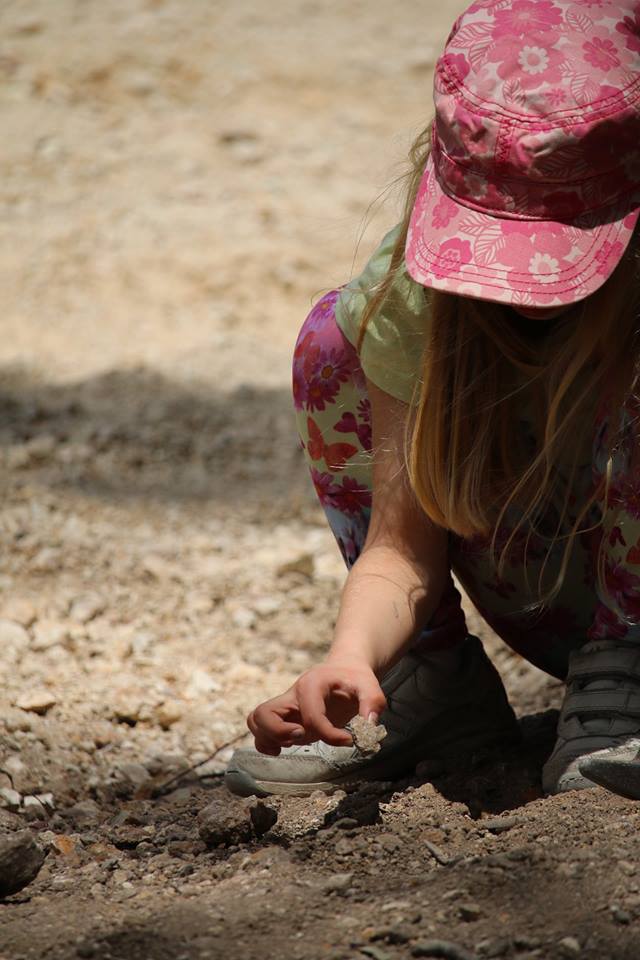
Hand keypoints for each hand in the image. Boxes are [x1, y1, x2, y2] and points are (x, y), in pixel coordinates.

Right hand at [246, 658, 386, 755]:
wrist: (344, 668)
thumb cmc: (355, 677)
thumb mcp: (370, 685)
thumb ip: (373, 702)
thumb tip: (369, 725)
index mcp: (311, 685)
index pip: (311, 716)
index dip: (329, 734)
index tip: (349, 740)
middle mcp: (292, 695)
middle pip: (264, 714)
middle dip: (279, 732)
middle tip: (303, 738)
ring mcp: (286, 707)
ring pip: (256, 721)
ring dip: (268, 738)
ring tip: (291, 744)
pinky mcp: (286, 718)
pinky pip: (260, 728)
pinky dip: (265, 741)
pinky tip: (283, 748)